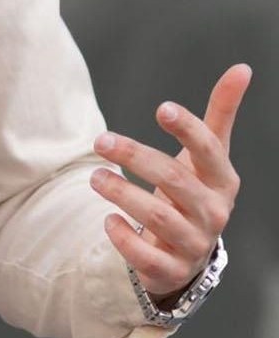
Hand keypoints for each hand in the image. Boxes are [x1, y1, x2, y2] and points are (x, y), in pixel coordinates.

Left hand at [89, 62, 249, 302]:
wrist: (186, 252)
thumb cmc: (193, 192)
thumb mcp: (207, 156)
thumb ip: (220, 113)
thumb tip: (242, 68)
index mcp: (222, 181)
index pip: (209, 150)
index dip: (188, 129)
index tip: (162, 109)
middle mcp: (212, 212)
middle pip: (174, 179)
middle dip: (136, 157)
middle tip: (101, 141)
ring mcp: (192, 243)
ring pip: (157, 216)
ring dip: (122, 193)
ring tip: (96, 177)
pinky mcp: (169, 269)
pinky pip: (145, 255)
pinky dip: (124, 237)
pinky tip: (107, 219)